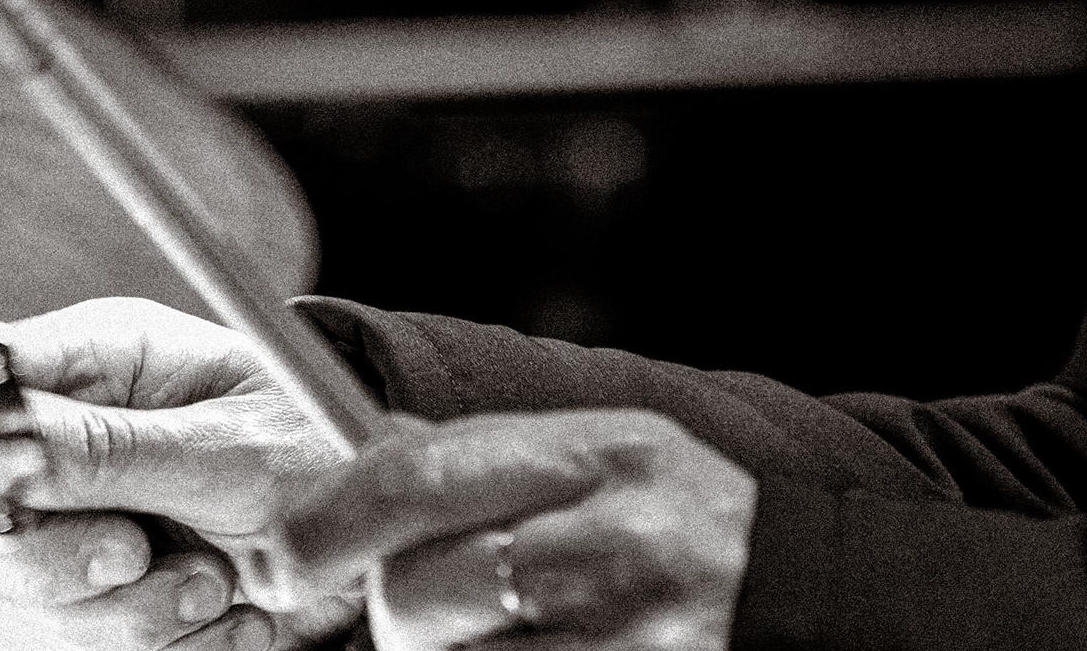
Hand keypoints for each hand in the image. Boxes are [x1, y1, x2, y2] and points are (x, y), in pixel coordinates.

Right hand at [0, 297, 357, 647]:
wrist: (393, 540)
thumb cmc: (328, 450)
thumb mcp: (226, 442)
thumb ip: (101, 447)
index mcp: (93, 362)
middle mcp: (72, 442)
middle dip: (55, 557)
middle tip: (137, 548)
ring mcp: (84, 528)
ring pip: (26, 603)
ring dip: (126, 613)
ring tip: (216, 581)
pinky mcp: (110, 602)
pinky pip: (87, 649)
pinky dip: (166, 647)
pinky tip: (233, 611)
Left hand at [278, 409, 755, 648]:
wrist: (808, 599)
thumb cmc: (685, 521)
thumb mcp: (603, 453)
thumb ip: (488, 457)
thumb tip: (351, 461)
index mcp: (598, 454)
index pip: (414, 478)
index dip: (322, 524)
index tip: (278, 559)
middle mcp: (611, 544)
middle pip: (414, 594)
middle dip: (392, 611)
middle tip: (414, 611)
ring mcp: (622, 638)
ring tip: (497, 635)